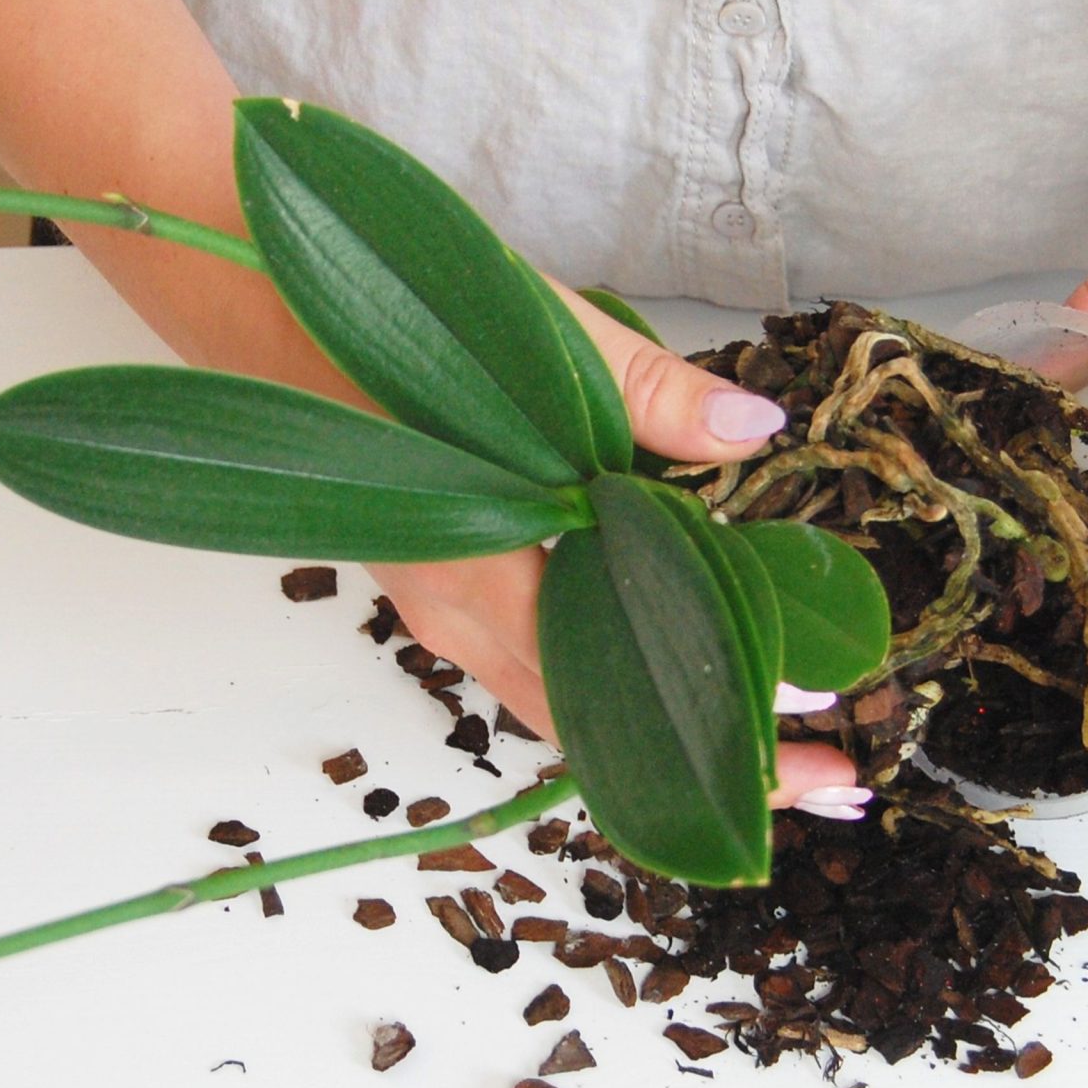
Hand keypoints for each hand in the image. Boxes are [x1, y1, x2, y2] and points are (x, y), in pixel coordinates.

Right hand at [370, 290, 868, 815]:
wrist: (261, 311)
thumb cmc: (389, 317)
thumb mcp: (537, 332)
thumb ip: (645, 391)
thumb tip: (751, 433)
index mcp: (474, 562)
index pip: (618, 667)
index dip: (718, 692)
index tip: (816, 705)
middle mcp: (452, 611)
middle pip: (597, 722)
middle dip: (712, 755)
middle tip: (826, 776)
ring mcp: (440, 609)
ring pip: (564, 702)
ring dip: (663, 730)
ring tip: (771, 742)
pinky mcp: (441, 590)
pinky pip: (534, 666)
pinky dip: (611, 683)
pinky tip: (675, 675)